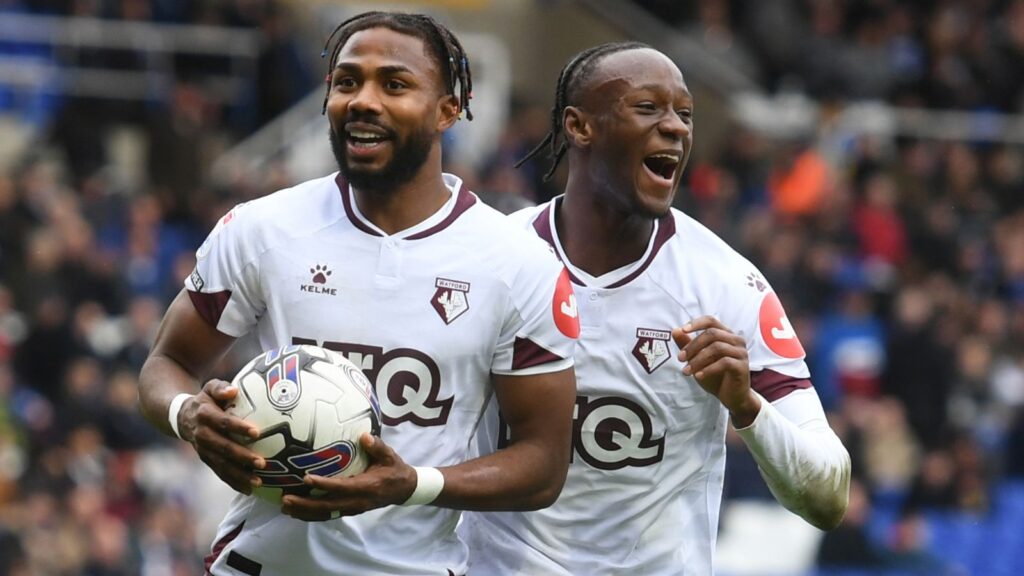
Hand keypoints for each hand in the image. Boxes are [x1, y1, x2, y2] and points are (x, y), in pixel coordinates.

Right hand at [180, 379, 265, 493]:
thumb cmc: (205, 399)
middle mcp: (201, 434)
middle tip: (261, 463)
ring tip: (258, 481)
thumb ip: (220, 388)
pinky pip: (219, 472)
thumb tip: (233, 391)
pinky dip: (233, 482)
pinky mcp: (206, 459)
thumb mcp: (209, 388)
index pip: (223, 422)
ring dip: (239, 474)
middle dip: (242, 456)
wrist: (181, 417)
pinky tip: (249, 489)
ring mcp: (202, 449)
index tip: (256, 432)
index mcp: (204, 415)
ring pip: (220, 464)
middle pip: (222, 447)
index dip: (238, 427)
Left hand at [281, 433, 416, 520]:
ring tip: (285, 507)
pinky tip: (297, 512)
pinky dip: (311, 515)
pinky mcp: (349, 510)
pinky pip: (328, 515)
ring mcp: (352, 508)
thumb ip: (377, 447)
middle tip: (286, 499)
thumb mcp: (389, 455)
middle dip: (305, 505)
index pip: (341, 487)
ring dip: (304, 512)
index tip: (306, 478)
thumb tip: (363, 435)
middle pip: (328, 506)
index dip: (323, 484)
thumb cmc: (394, 469)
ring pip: (325, 514)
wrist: (403, 489)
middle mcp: (357, 501)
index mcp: (366, 487)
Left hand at [672, 316, 760, 427]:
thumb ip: (688, 344)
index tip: (682, 330)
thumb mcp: (697, 359)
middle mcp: (736, 340)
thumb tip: (675, 330)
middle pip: (712, 334)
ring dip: (698, 359)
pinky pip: (724, 363)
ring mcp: (741, 352)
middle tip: (680, 358)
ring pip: (717, 348)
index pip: (711, 321)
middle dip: (693, 346)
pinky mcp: (742, 366)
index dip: (696, 323)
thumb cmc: (715, 375)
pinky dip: (708, 369)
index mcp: (726, 334)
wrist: (732, 396)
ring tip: (686, 371)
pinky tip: (698, 376)